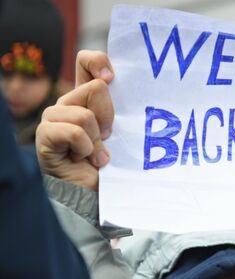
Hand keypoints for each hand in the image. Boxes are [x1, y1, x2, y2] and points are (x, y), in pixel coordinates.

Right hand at [36, 51, 113, 189]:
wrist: (94, 194)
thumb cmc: (112, 164)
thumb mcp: (122, 132)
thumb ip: (121, 109)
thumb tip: (117, 83)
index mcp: (87, 97)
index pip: (86, 61)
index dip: (98, 62)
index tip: (112, 79)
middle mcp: (68, 103)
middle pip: (95, 88)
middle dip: (109, 117)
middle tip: (107, 137)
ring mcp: (54, 118)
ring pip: (85, 114)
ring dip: (96, 139)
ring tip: (95, 153)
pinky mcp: (46, 135)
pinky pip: (73, 131)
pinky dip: (85, 148)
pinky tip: (85, 159)